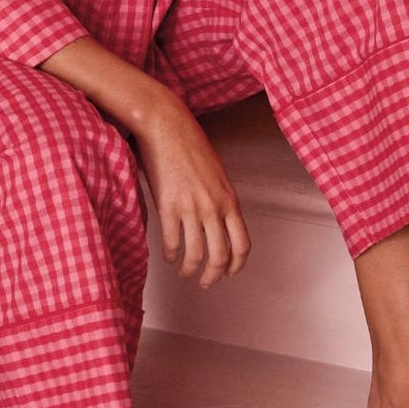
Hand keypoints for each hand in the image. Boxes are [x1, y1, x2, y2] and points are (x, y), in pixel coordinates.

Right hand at [131, 96, 250, 287]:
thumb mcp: (216, 174)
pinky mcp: (168, 205)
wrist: (166, 125)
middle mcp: (213, 207)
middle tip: (207, 282)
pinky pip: (172, 241)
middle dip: (214, 275)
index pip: (242, 244)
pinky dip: (171, 255)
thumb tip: (218, 225)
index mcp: (229, 199)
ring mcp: (191, 207)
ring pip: (195, 253)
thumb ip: (220, 200)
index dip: (236, 265)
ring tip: (185, 273)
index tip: (229, 272)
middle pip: (220, 256)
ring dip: (190, 270)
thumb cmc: (190, 145)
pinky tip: (169, 257)